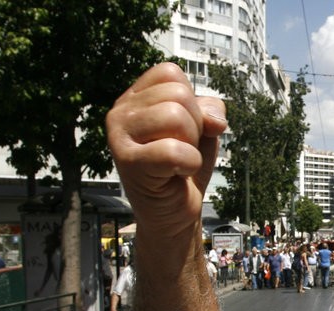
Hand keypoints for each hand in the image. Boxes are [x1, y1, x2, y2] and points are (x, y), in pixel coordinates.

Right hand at [106, 63, 228, 237]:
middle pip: (178, 94)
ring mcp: (118, 136)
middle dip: (195, 125)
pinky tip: (178, 174)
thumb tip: (214, 119)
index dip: (192, 101)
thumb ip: (210, 110)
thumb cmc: (183, 167)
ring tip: (177, 161)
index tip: (185, 129)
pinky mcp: (127, 162)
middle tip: (182, 149)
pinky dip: (189, 163)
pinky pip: (173, 150)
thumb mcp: (203, 130)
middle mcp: (121, 111)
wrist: (174, 213)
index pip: (170, 74)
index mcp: (135, 98)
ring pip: (176, 116)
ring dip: (191, 144)